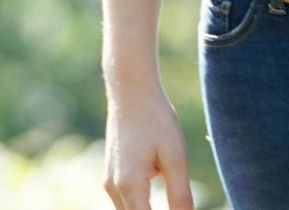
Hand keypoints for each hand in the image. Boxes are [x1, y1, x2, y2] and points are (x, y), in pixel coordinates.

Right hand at [102, 78, 192, 209]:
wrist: (131, 91)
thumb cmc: (156, 120)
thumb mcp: (176, 158)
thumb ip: (180, 195)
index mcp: (130, 185)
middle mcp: (114, 188)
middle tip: (179, 206)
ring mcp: (109, 182)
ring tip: (170, 196)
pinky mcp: (111, 175)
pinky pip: (126, 201)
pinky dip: (142, 204)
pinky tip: (158, 190)